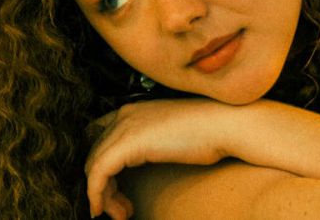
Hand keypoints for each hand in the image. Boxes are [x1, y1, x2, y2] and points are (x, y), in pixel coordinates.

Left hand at [85, 99, 234, 218]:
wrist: (226, 124)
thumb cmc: (210, 131)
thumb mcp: (172, 134)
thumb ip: (152, 143)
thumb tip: (144, 163)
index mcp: (134, 110)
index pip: (99, 139)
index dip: (102, 166)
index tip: (114, 189)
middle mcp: (124, 116)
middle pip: (95, 155)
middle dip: (103, 185)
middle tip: (121, 209)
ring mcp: (124, 128)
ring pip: (94, 167)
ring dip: (103, 196)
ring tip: (120, 214)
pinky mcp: (127, 144)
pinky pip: (98, 174)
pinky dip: (97, 195)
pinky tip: (103, 210)